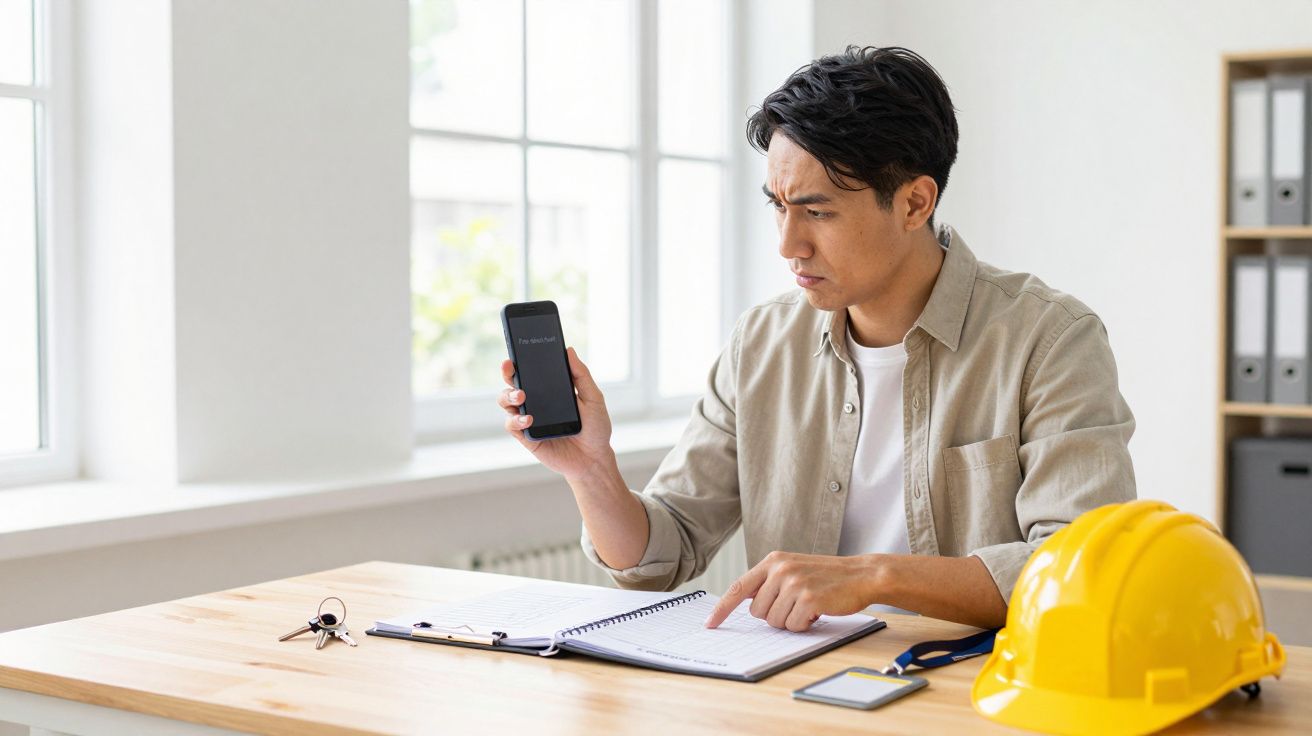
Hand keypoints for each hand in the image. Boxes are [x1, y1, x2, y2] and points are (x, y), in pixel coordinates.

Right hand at [498, 347, 616, 480]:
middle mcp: (536, 403)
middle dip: (507, 374)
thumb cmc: (595, 428)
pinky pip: (512, 425)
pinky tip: (529, 419)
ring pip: (506, 403)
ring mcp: (529, 419)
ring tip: (521, 396)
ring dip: (508, 396)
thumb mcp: (593, 398)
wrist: (595, 459)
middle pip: (512, 384)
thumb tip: (569, 351)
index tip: (516, 352)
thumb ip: (581, 375)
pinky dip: (516, 420)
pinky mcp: (527, 437)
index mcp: (550, 391)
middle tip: (510, 369)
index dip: (520, 361)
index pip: (530, 372)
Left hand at [703, 551, 878, 631]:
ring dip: (791, 621)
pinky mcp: (808, 598)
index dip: (722, 608)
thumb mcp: (794, 570)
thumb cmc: (827, 577)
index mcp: (773, 561)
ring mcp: (793, 583)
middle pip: (757, 612)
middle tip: (796, 605)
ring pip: (775, 622)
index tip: (710, 623)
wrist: (861, 574)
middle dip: (775, 616)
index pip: (739, 587)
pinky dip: (805, 625)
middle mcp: (780, 569)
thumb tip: (749, 604)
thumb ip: (770, 582)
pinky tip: (818, 611)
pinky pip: (793, 626)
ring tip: (809, 606)